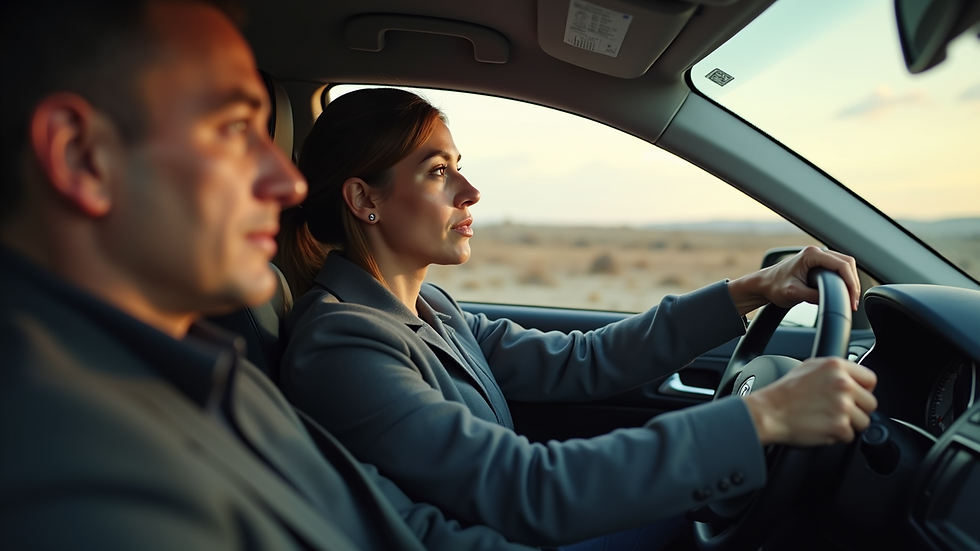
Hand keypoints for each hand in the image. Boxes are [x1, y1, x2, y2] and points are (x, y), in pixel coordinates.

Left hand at [727, 246, 860, 315]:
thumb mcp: (793, 293)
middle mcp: (816, 252)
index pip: (842, 265)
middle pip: (847, 263)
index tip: (852, 299)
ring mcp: (818, 257)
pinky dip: (845, 280)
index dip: (851, 283)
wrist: (763, 285)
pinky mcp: (818, 264)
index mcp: (811, 255)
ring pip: (845, 265)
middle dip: (853, 283)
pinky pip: (838, 269)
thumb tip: (830, 298)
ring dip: (851, 281)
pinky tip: (844, 293)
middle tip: (853, 302)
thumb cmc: (773, 287)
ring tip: (851, 299)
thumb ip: (812, 295)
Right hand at [742, 357, 877, 445]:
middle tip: (837, 411)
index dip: (863, 389)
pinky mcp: (839, 427)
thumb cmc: (783, 392)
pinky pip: (850, 436)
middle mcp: (842, 384)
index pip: (870, 379)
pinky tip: (822, 427)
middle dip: (856, 409)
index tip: (856, 396)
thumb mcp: (808, 367)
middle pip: (870, 403)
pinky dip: (837, 436)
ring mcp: (842, 406)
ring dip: (849, 424)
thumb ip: (833, 370)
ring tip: (828, 420)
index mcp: (836, 366)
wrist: (769, 412)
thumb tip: (849, 377)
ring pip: (864, 421)